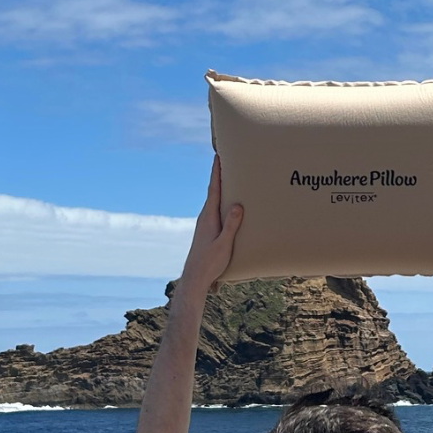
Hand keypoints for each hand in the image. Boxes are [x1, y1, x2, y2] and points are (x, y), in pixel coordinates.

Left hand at [177, 156, 243, 301]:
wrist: (195, 277)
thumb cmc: (210, 262)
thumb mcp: (224, 244)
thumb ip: (230, 225)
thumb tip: (237, 205)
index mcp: (209, 217)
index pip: (214, 189)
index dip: (216, 172)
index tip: (218, 156)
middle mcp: (205, 216)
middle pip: (213, 191)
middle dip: (219, 175)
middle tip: (224, 159)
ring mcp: (205, 223)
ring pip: (214, 200)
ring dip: (220, 187)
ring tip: (229, 177)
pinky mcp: (207, 230)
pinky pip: (215, 209)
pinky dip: (221, 200)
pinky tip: (228, 204)